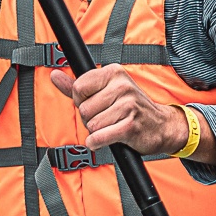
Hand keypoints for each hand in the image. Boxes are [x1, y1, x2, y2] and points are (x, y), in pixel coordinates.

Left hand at [48, 65, 197, 157]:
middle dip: (90, 119)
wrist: (161, 126)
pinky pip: (98, 138)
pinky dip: (97, 143)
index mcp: (114, 73)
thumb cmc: (130, 109)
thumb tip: (54, 75)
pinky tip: (107, 139)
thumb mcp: (105, 92)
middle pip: (83, 109)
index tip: (96, 104)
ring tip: (112, 126)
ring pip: (91, 125)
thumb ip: (76, 86)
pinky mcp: (130, 126)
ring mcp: (128, 105)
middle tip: (107, 118)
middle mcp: (122, 86)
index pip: (78, 88)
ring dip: (97, 132)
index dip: (82, 101)